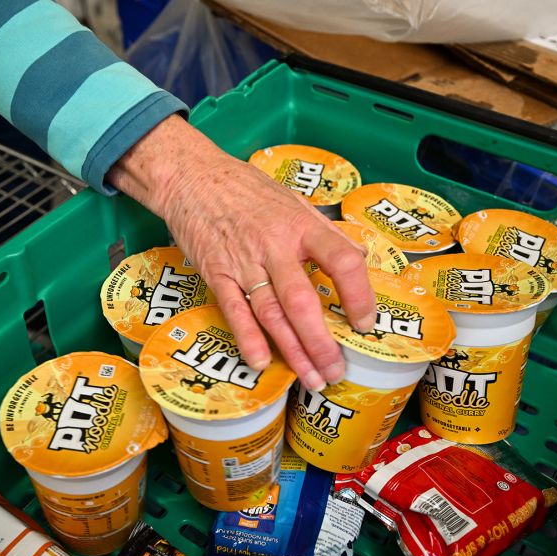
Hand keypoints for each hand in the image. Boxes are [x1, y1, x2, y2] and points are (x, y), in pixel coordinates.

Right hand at [109, 115, 376, 389]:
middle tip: (336, 370)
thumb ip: (324, 231)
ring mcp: (244, 263)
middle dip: (321, 342)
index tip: (365, 321)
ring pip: (271, 314)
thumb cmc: (246, 188)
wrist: (192, 177)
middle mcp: (275, 246)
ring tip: (310, 378)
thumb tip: (358, 257)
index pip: (341, 261)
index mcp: (301, 226)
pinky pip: (234, 311)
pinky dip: (248, 338)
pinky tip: (262, 362)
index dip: (359, 295)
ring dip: (293, 350)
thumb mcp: (293, 200)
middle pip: (303, 301)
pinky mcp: (216, 273)